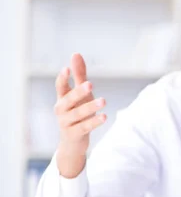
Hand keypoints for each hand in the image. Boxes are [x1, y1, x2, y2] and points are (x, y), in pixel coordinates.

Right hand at [55, 53, 105, 177]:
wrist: (72, 143)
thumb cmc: (77, 113)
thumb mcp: (80, 94)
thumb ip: (79, 76)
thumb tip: (75, 54)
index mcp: (62, 99)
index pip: (60, 87)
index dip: (62, 78)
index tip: (67, 68)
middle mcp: (61, 110)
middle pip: (68, 100)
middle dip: (78, 92)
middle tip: (90, 84)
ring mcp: (66, 123)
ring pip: (78, 114)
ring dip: (90, 107)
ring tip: (103, 100)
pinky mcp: (74, 134)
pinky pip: (84, 127)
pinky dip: (94, 122)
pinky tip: (104, 116)